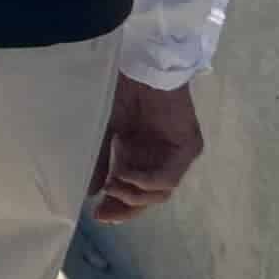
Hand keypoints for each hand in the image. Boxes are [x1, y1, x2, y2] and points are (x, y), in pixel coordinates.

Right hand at [89, 74, 203, 222]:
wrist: (141, 62)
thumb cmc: (122, 89)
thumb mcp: (105, 129)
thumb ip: (102, 161)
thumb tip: (91, 193)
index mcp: (138, 154)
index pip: (131, 191)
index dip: (116, 207)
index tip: (96, 216)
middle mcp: (158, 158)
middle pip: (147, 197)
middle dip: (125, 208)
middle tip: (103, 213)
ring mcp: (174, 155)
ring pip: (160, 193)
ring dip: (135, 197)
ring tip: (113, 188)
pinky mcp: (187, 148)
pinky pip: (169, 177)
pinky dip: (147, 182)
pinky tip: (126, 176)